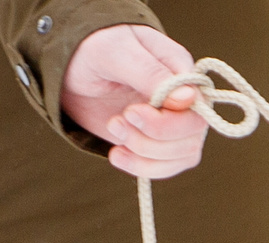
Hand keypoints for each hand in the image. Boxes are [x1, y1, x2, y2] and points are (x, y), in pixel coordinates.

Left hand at [60, 24, 206, 178]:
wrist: (71, 68)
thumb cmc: (95, 48)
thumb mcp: (117, 53)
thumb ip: (152, 74)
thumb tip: (189, 98)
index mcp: (180, 69)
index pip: (197, 107)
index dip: (167, 121)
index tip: (130, 112)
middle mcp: (184, 98)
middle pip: (192, 136)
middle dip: (152, 139)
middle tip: (116, 121)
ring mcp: (174, 123)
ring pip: (182, 156)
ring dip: (144, 154)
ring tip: (113, 129)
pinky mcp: (158, 142)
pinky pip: (165, 167)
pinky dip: (140, 167)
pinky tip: (116, 154)